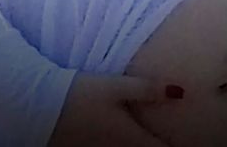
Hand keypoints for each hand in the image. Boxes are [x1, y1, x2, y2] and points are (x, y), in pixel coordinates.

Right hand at [47, 71, 182, 146]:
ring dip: (140, 146)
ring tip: (145, 136)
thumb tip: (180, 91)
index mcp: (130, 138)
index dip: (176, 146)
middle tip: (165, 137)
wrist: (39, 108)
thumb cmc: (80, 94)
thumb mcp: (115, 86)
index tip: (186, 140)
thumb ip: (147, 90)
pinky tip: (120, 139)